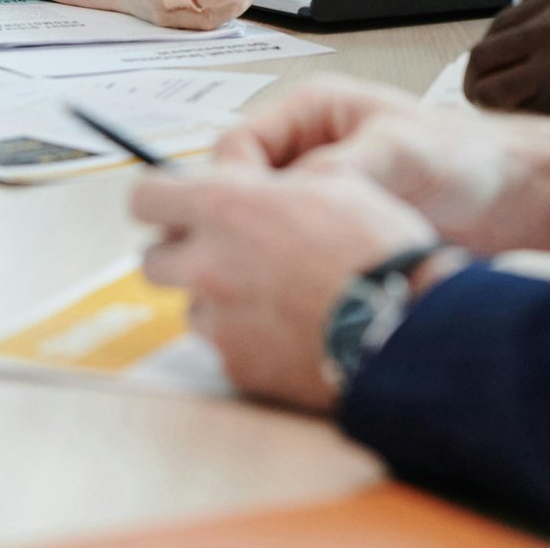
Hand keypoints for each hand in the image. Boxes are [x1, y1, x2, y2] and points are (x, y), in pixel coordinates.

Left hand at [134, 167, 436, 412]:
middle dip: (181, 254)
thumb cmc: (376, 250)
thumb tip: (248, 185)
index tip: (176, 203)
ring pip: (192, 306)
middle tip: (223, 251)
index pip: (145, 197)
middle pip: (153, 260)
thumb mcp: (331, 182)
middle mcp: (208, 265)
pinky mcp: (239, 366)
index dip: (159, 198)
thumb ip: (270, 184)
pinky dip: (247, 337)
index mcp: (226, 208)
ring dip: (217, 298)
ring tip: (272, 293)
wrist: (404, 327)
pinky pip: (225, 346)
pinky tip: (290, 328)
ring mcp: (220, 322)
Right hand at [216, 77, 549, 253]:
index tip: (244, 224)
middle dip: (248, 226)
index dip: (233, 186)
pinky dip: (299, 273)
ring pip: (265, 230)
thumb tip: (291, 196)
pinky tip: (318, 289)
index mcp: (311, 114)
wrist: (519, 200)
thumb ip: (344, 166)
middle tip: (262, 261)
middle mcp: (308, 152)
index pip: (236, 147)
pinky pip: (297, 256)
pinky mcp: (337, 237)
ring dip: (274, 254)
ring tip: (295, 278)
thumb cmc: (469, 157)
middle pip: (243, 192)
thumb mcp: (402, 150)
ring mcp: (321, 197)